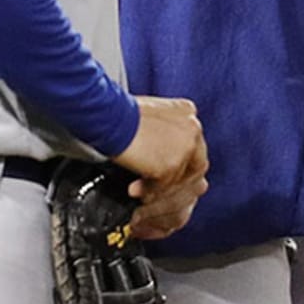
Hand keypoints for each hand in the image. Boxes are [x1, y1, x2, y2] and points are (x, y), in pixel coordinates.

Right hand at [113, 96, 207, 236]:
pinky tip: (133, 189)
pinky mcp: (172, 165)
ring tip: (139, 190)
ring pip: (178, 180)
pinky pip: (162, 187)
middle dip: (175, 180)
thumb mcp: (150, 112)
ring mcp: (186, 147)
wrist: (109, 116)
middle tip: (155, 187)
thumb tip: (161, 148)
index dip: (181, 162)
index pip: (193, 144)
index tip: (164, 170)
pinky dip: (148, 191)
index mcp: (187, 111)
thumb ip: (163, 129)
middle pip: (194, 165)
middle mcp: (193, 127)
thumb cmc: (119, 112)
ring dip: (159, 189)